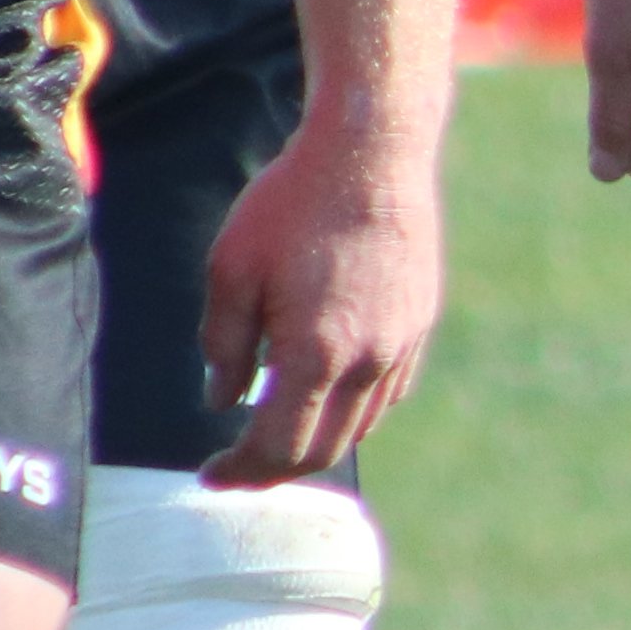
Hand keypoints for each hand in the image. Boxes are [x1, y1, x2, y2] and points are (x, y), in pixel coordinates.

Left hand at [195, 96, 443, 487]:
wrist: (371, 155)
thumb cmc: (292, 205)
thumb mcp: (232, 270)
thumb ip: (224, 345)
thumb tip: (223, 400)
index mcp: (315, 354)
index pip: (278, 445)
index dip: (241, 470)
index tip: (211, 475)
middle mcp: (367, 362)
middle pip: (324, 450)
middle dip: (276, 469)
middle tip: (240, 466)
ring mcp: (401, 345)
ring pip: (360, 425)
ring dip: (316, 440)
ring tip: (278, 429)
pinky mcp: (419, 325)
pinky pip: (387, 392)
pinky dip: (351, 410)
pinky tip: (324, 391)